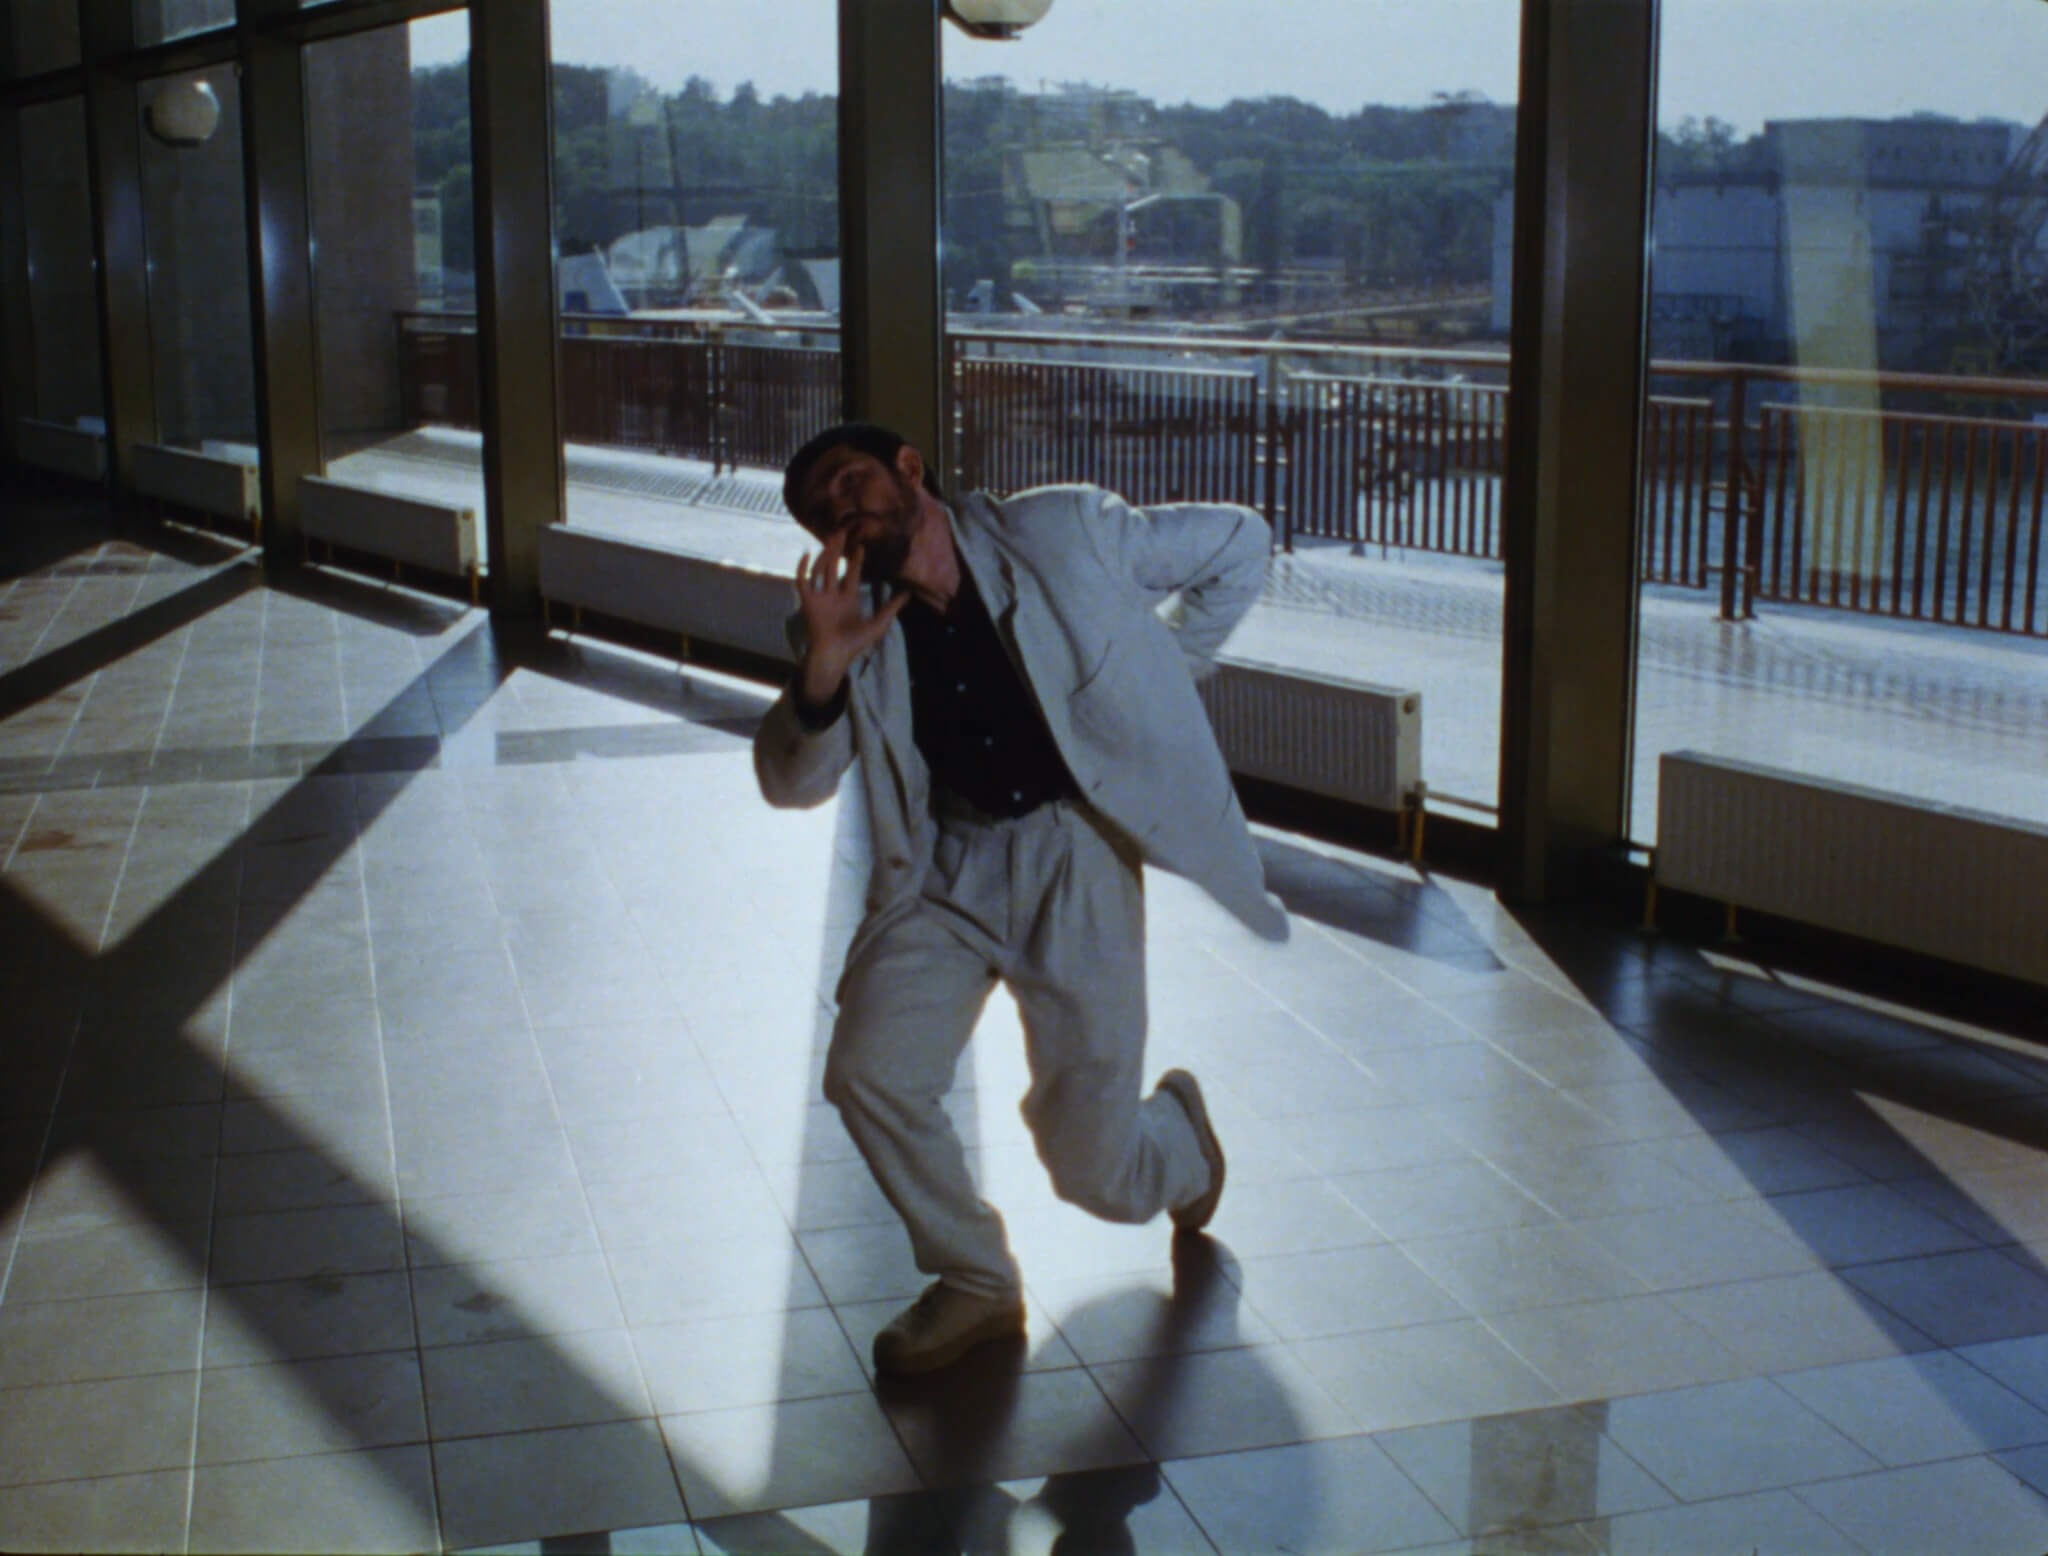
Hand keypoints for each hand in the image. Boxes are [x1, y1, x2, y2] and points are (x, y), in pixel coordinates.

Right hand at [793, 529, 908, 705]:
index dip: (857, 560)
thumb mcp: (879, 623)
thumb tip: (908, 593)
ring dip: (825, 554)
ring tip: (831, 538)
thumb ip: (892, 607)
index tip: (862, 546)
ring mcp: (820, 597)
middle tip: (842, 532)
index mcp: (849, 599)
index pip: (852, 574)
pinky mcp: (808, 601)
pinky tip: (807, 554)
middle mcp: (833, 595)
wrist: (835, 654)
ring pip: (821, 569)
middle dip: (838, 551)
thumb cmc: (855, 642)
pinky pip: (802, 581)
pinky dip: (803, 568)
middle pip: (835, 567)